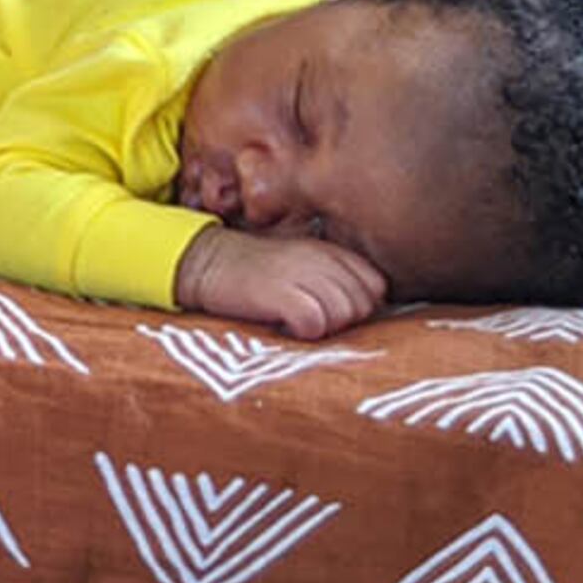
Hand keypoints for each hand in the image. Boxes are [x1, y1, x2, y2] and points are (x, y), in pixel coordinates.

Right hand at [176, 226, 388, 339]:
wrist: (205, 262)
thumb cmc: (255, 271)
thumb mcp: (301, 264)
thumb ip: (334, 279)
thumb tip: (363, 311)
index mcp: (329, 250)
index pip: (376, 286)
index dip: (361, 306)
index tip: (335, 312)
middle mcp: (320, 258)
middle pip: (363, 305)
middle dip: (344, 321)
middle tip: (314, 320)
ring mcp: (301, 273)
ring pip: (343, 315)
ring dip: (324, 328)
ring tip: (298, 323)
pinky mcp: (279, 292)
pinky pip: (315, 323)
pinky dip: (304, 332)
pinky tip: (286, 326)